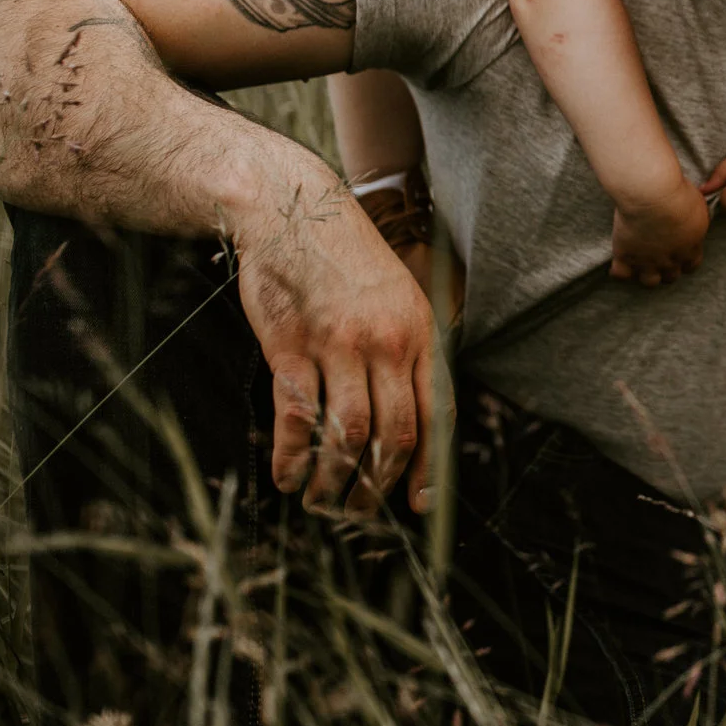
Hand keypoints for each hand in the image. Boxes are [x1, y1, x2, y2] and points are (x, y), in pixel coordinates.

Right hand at [232, 179, 439, 516]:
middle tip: (362, 514)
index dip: (429, 465)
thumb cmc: (345, 260)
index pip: (437, 413)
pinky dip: (293, 457)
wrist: (293, 211)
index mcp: (420, 333)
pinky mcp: (291, 347)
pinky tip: (287, 476)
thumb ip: (405, 351)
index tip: (419, 503)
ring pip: (348, 435)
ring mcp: (339, 345)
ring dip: (336, 482)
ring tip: (322, 503)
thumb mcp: (397, 296)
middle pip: (395, 433)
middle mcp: (387, 343)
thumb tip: (409, 418)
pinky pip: (297, 416)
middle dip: (379, 486)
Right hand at [607, 176, 709, 285]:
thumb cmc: (676, 192)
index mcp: (690, 247)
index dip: (685, 260)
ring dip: (646, 273)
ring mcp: (648, 260)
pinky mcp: (625, 255)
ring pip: (650, 282)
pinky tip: (621, 259)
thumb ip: (695, 220)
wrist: (651, 193)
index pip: (691, 265)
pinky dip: (620, 270)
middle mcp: (670, 259)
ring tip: (641, 261)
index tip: (679, 252)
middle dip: (667, 269)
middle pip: (671, 277)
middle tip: (659, 255)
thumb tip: (692, 220)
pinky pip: (621, 274)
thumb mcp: (697, 204)